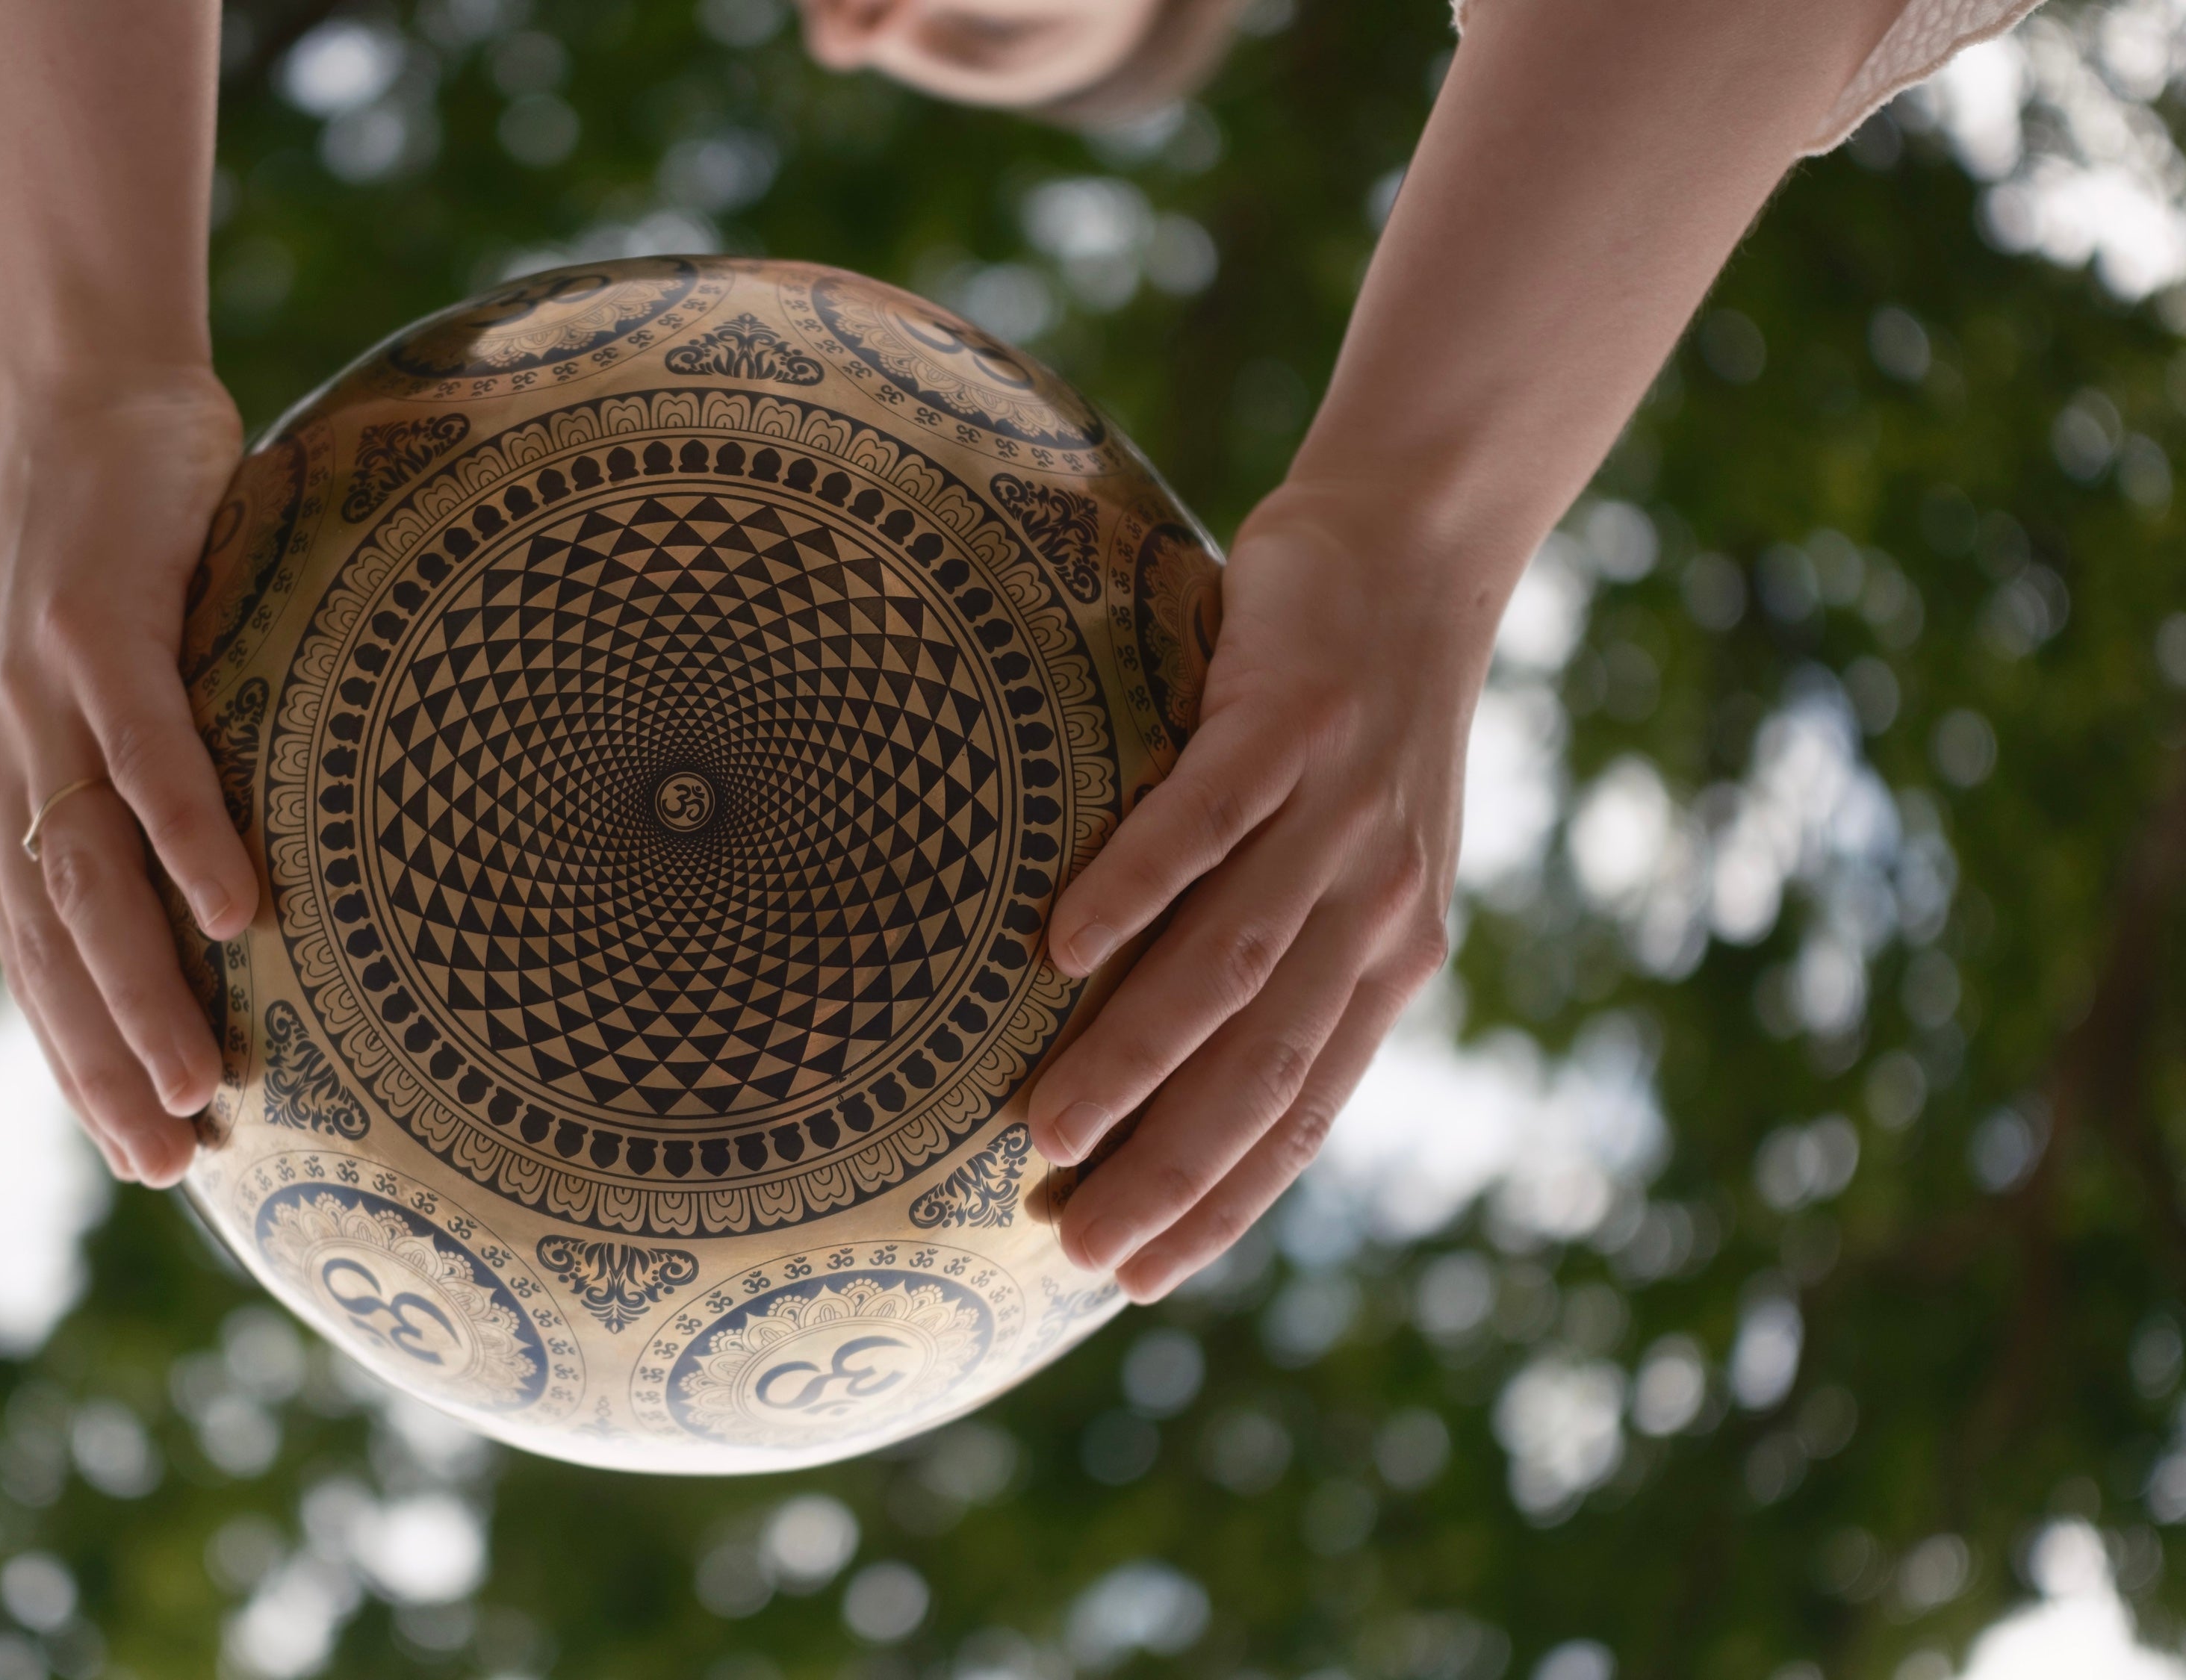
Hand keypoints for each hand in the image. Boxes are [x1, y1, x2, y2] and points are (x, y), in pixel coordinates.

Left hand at [0, 376, 257, 1187]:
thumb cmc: (132, 552)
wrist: (86, 395)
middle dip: (105, 1065)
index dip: (79, 1064)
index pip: (34, 959)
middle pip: (52, 946)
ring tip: (202, 1080)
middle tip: (169, 1163)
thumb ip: (148, 787)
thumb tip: (245, 892)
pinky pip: (146, 754)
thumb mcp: (122, 689)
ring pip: (87, 875)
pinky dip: (188, 837)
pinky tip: (239, 912)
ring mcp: (36, 699)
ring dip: (143, 988)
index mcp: (1, 793)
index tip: (143, 1158)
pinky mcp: (93, 630)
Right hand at [1027, 486, 1499, 1298]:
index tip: (1134, 1279)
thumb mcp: (1355, 858)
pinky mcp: (1292, 720)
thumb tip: (1170, 1065)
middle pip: (1266, 1066)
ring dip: (1137, 1058)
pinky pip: (1205, 819)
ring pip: (1233, 962)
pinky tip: (1060, 949)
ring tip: (1046, 1129)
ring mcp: (1338, 813)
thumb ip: (1290, 954)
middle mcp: (1377, 903)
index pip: (1306, 1114)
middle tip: (1074, 1245)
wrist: (1417, 553)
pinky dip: (1137, 888)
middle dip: (1172, 1169)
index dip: (1225, 1205)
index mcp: (1391, 956)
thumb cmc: (1351, 718)